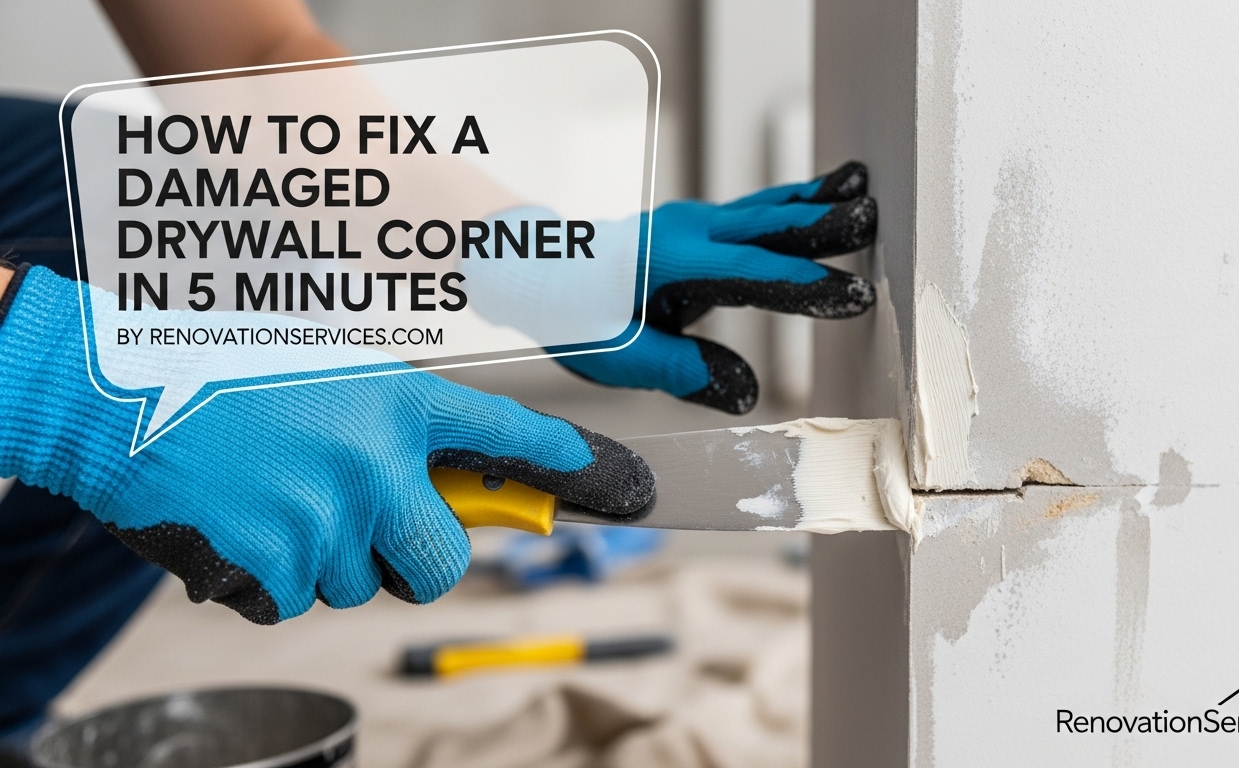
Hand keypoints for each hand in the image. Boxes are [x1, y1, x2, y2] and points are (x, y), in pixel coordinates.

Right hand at [0, 264, 652, 622]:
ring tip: (272, 499)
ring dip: (325, 562)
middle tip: (369, 528)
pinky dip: (268, 577)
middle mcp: (372, 461)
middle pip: (439, 561)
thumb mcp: (323, 372)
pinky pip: (293, 600)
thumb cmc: (218, 373)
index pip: (504, 434)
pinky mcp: (269, 565)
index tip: (619, 480)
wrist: (111, 395)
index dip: (566, 463)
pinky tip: (237, 521)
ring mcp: (322, 518)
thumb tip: (442, 484)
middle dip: (413, 560)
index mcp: (392, 401)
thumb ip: (389, 424)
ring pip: (358, 586)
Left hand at [558, 162, 877, 412]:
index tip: (851, 294)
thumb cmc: (578, 316)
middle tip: (872, 217)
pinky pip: (757, 211)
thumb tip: (745, 393)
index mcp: (671, 262)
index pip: (750, 274)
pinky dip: (794, 203)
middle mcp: (689, 232)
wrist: (545, 273)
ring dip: (815, 201)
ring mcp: (698, 223)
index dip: (803, 286)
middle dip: (822, 224)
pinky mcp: (704, 227)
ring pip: (766, 210)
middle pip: (767, 227)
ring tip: (861, 185)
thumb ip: (682, 370)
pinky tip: (827, 194)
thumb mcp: (620, 356)